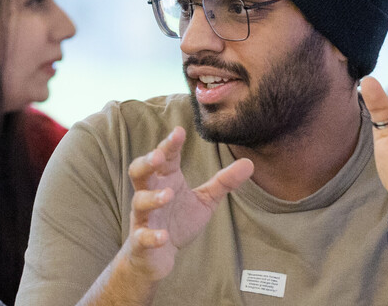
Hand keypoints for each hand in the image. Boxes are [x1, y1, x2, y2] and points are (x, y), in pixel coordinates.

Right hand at [122, 127, 254, 279]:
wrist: (156, 256)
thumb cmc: (178, 222)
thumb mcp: (204, 200)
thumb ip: (223, 182)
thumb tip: (249, 163)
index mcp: (165, 181)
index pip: (165, 159)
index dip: (169, 145)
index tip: (180, 131)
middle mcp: (149, 194)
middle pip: (139, 172)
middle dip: (145, 163)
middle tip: (158, 157)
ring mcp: (143, 217)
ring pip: (139, 202)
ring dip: (151, 198)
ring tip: (168, 195)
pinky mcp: (141, 241)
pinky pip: (142, 236)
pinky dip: (151, 236)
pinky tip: (163, 236)